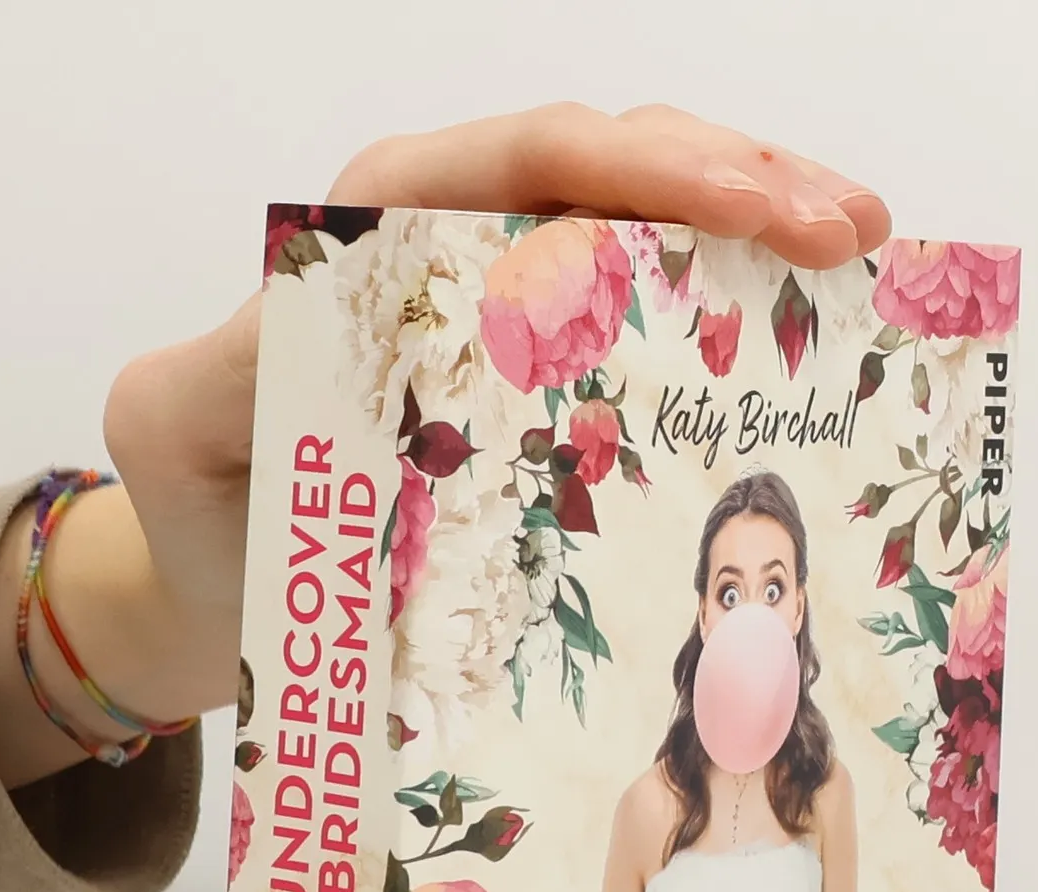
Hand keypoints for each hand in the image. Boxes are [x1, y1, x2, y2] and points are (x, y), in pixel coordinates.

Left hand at [96, 107, 887, 728]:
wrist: (222, 586)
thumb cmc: (206, 511)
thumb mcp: (176, 433)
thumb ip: (213, 376)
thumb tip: (296, 344)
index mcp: (377, 233)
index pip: (526, 160)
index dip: (647, 172)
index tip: (753, 214)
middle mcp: (456, 245)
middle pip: (614, 167)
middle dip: (740, 180)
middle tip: (848, 228)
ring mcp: (513, 305)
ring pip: (648, 221)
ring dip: (760, 223)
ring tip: (860, 246)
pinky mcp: (544, 370)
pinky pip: (647, 309)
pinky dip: (733, 304)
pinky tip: (812, 317)